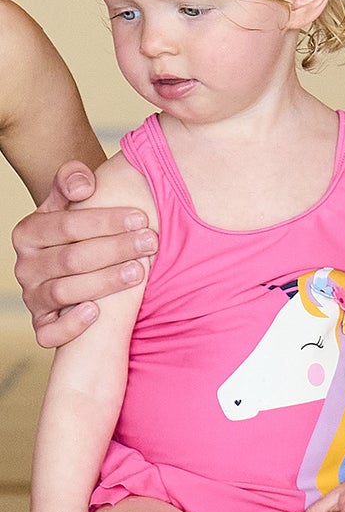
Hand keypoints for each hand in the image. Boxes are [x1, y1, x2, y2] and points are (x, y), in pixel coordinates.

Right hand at [12, 162, 157, 347]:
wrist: (76, 253)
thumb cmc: (83, 224)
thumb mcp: (74, 198)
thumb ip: (73, 179)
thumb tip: (83, 185)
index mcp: (29, 232)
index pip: (66, 225)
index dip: (105, 220)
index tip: (141, 217)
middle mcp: (25, 266)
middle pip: (71, 259)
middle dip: (115, 249)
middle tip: (151, 242)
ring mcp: (32, 297)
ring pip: (64, 292)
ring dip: (104, 282)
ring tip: (139, 271)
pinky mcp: (42, 324)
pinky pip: (48, 333)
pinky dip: (71, 325)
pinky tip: (97, 312)